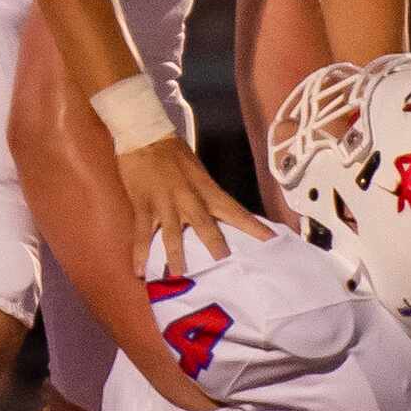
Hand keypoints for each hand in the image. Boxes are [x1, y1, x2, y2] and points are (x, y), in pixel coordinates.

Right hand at [116, 135, 264, 275]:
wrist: (144, 135)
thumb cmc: (173, 153)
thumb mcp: (198, 172)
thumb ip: (207, 195)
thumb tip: (220, 216)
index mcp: (207, 190)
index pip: (235, 211)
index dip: (254, 227)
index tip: (271, 240)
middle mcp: (189, 199)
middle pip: (206, 226)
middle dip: (216, 245)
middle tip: (225, 262)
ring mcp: (165, 204)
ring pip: (173, 234)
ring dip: (176, 256)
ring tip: (178, 275)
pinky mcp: (144, 206)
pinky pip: (142, 234)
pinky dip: (140, 254)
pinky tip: (139, 272)